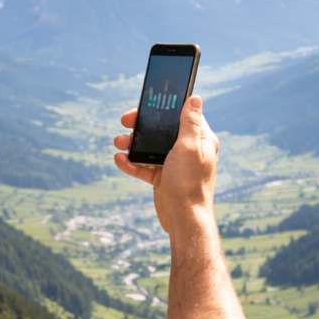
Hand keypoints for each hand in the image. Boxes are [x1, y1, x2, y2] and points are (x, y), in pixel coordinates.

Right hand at [113, 96, 218, 234]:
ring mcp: (174, 164)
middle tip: (125, 122)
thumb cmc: (189, 184)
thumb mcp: (189, 148)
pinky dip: (131, 163)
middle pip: (162, 130)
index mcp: (199, 140)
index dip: (163, 108)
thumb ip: (190, 123)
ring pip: (150, 148)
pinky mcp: (162, 177)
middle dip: (142, 127)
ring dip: (133, 144)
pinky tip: (120, 160)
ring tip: (118, 143)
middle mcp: (187, 150)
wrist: (184, 219)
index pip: (181, 115)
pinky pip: (144, 166)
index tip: (145, 105)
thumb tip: (195, 99)